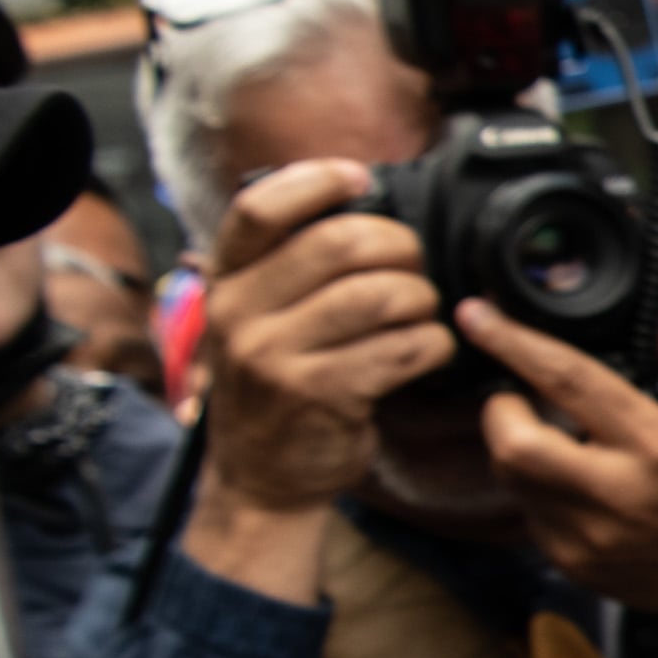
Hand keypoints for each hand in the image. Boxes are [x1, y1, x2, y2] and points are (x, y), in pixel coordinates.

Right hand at [199, 158, 451, 513]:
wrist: (261, 480)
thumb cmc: (277, 388)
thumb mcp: (257, 320)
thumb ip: (288, 268)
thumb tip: (357, 203)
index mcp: (225, 283)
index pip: (260, 209)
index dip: (316, 181)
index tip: (359, 177)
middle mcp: (240, 313)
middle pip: (340, 244)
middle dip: (399, 248)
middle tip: (413, 268)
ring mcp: (276, 355)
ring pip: (381, 295)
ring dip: (421, 300)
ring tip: (420, 314)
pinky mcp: (320, 394)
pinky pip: (404, 348)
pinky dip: (432, 344)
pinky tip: (427, 351)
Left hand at [463, 266, 657, 639]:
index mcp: (656, 444)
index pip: (569, 381)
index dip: (513, 343)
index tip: (475, 315)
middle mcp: (617, 492)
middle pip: (512, 441)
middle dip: (501, 409)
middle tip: (521, 400)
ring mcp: (588, 534)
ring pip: (511, 476)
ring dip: (521, 449)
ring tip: (562, 445)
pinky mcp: (572, 562)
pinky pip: (528, 513)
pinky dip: (539, 491)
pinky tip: (578, 490)